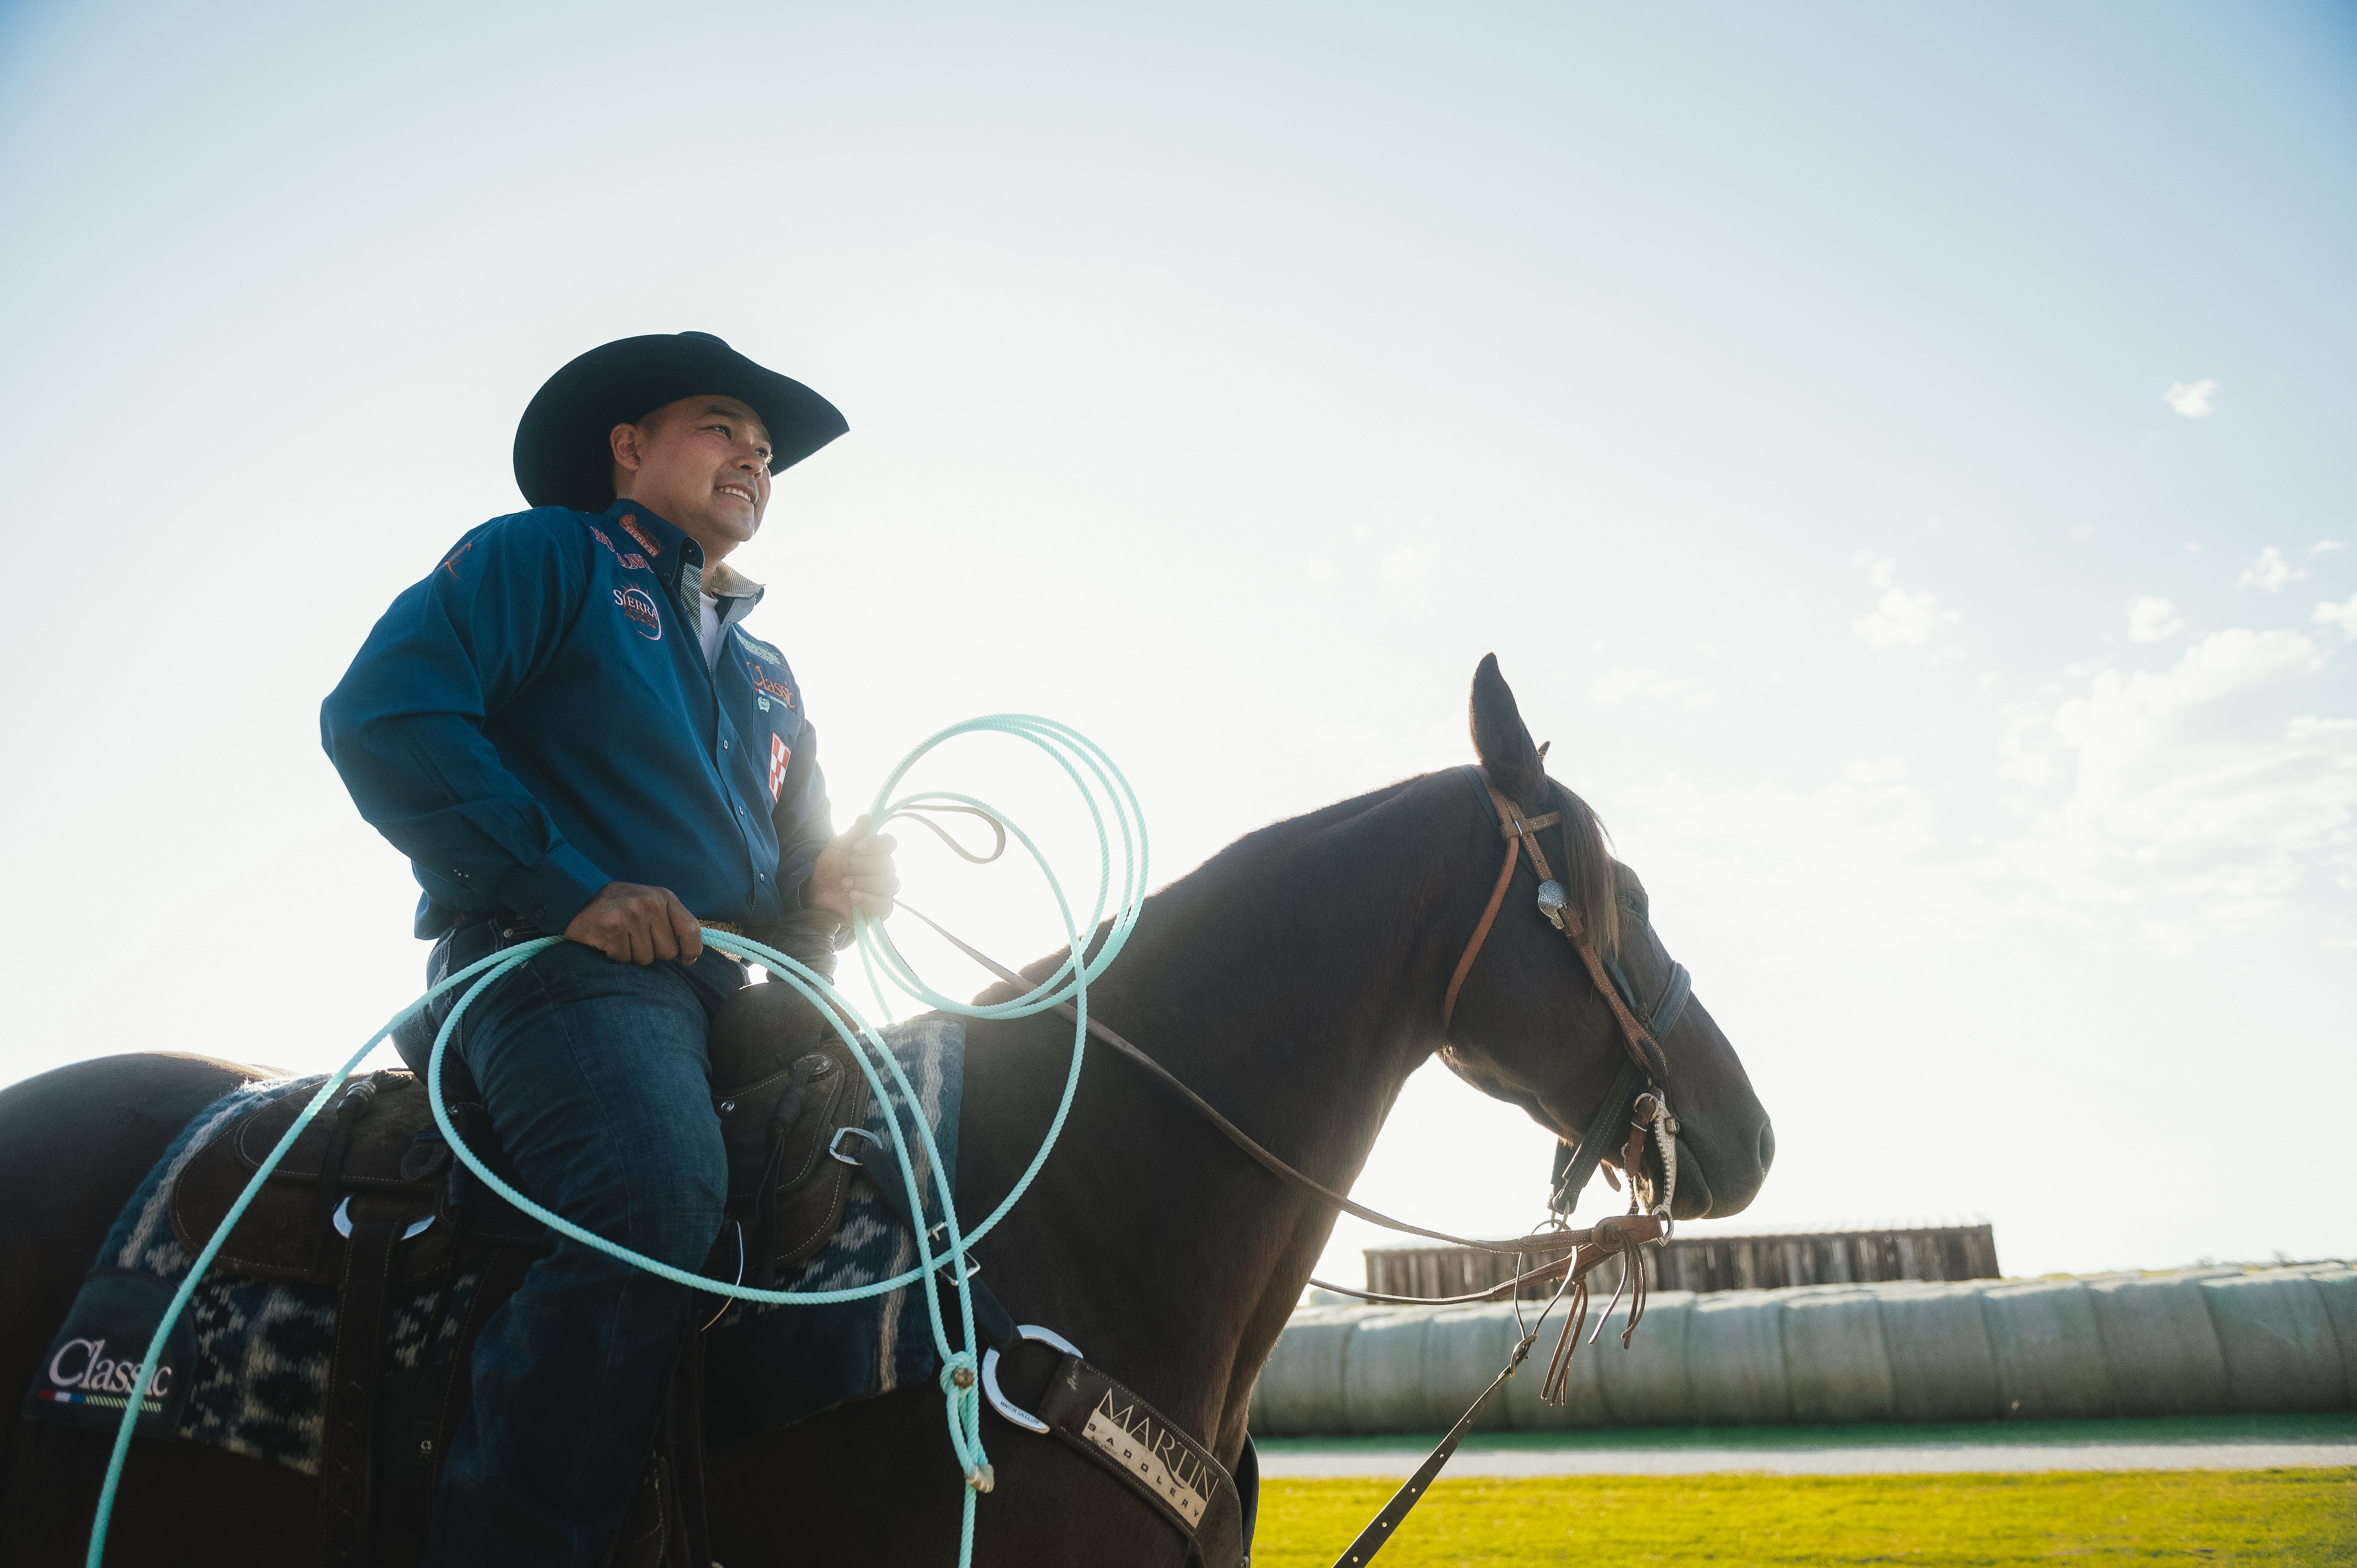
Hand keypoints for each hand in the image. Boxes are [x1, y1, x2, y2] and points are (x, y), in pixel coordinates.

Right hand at [564, 881, 702, 963]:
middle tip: (634, 939)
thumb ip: (670, 924)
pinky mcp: (612, 927)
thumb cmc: (619, 906)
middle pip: (667, 951)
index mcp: (664, 897)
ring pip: (644, 959)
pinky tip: (607, 940)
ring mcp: (631, 915)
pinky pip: (623, 958)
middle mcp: (650, 904)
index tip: (687, 960)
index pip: (690, 928)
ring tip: (619, 938)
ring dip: (631, 955)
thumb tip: (690, 956)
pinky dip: (614, 955)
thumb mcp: (650, 904)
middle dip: (652, 953)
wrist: (577, 895)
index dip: (692, 949)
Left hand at [809, 814, 898, 922]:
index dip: (876, 844)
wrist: (816, 894)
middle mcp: (885, 870)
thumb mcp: (835, 849)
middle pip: (888, 864)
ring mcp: (884, 890)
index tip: (856, 847)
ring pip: (888, 884)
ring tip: (844, 884)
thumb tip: (865, 818)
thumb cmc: (829, 869)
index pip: (890, 842)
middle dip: (862, 865)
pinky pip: (884, 906)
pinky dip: (868, 900)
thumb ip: (851, 835)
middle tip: (843, 867)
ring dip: (863, 882)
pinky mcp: (880, 910)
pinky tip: (853, 897)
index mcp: (876, 852)